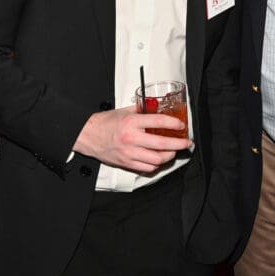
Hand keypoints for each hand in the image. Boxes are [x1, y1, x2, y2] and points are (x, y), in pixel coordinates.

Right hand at [74, 106, 191, 173]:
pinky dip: (156, 164)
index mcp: (132, 122)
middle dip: (179, 144)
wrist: (88, 135)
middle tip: (186, 143)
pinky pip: (147, 168)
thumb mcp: (124, 110)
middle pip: (162, 144)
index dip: (174, 124)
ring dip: (169, 156)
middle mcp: (132, 138)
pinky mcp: (126, 163)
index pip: (160, 122)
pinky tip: (159, 159)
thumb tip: (156, 107)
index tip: (182, 125)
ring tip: (173, 151)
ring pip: (157, 159)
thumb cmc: (105, 123)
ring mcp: (129, 152)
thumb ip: (142, 109)